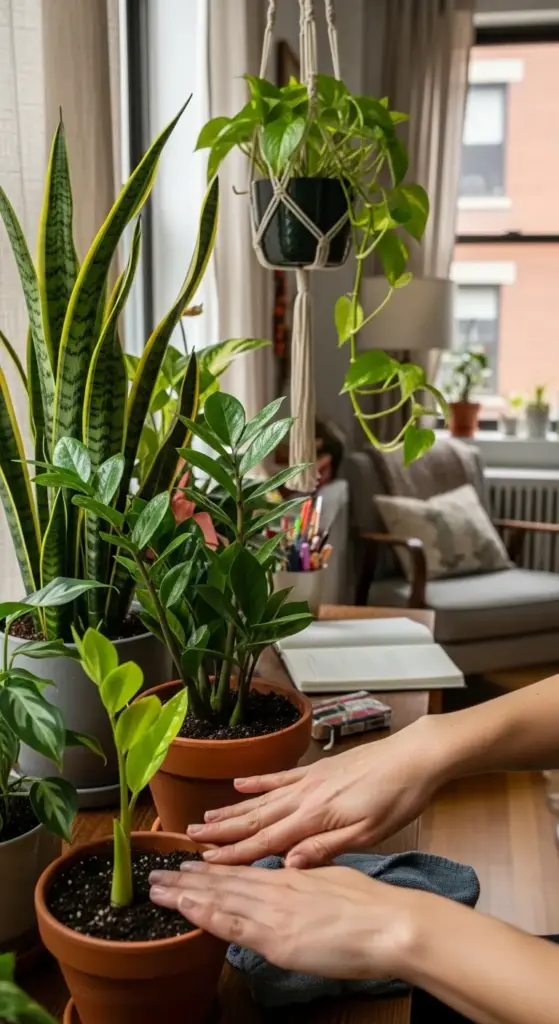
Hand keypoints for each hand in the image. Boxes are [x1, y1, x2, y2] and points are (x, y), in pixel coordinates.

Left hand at [149, 860, 415, 979]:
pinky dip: (206, 913)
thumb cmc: (372, 907)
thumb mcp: (335, 881)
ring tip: (158, 887)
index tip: (187, 865)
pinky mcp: (277, 938)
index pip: (241, 873)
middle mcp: (276, 889)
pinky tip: (185, 907)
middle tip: (156, 875)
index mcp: (291, 877)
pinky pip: (233, 924)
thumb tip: (295, 872)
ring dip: (186, 893)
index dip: (211, 870)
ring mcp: (274, 913)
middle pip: (223, 883)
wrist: (390, 924)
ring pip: (221, 898)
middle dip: (187, 880)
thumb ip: (310, 877)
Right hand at [187, 716, 442, 865]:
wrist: (413, 758)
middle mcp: (304, 797)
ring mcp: (309, 781)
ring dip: (231, 810)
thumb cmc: (395, 799)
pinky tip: (239, 783)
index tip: (206, 862)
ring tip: (204, 818)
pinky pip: (280, 777)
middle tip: (189, 841)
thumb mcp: (368, 834)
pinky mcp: (318, 770)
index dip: (235, 854)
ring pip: (261, 799)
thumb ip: (325, 849)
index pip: (266, 841)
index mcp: (314, 818)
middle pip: (255, 819)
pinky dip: (257, 782)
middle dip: (221, 832)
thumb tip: (287, 865)